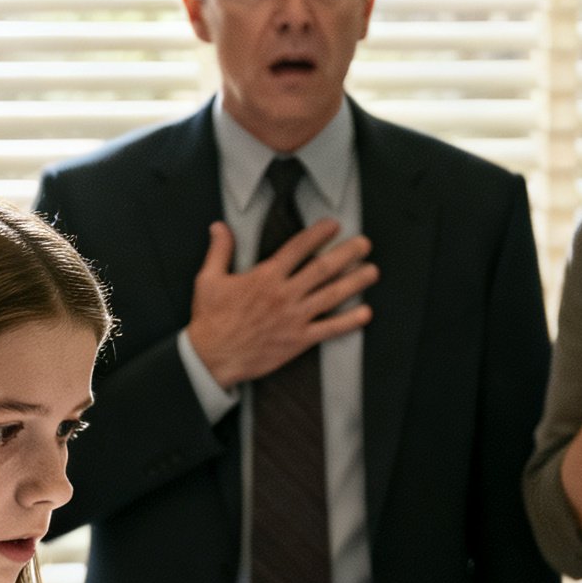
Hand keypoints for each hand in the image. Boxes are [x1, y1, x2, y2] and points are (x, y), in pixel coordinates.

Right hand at [186, 217, 376, 389]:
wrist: (212, 358)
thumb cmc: (210, 319)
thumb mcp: (208, 279)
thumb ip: (219, 250)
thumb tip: (219, 226)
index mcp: (265, 276)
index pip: (298, 248)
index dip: (318, 234)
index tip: (334, 225)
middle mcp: (284, 294)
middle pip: (323, 269)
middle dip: (347, 254)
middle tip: (365, 244)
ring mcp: (294, 318)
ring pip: (331, 296)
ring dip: (355, 282)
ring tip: (373, 272)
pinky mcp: (298, 340)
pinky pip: (329, 330)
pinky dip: (349, 322)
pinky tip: (366, 313)